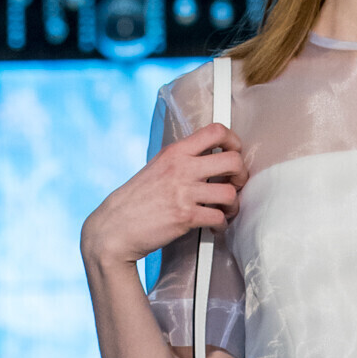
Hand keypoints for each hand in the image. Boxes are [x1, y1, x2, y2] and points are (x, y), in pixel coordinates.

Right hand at [80, 123, 246, 274]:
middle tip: (234, 185)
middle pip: (233, 161)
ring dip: (233, 205)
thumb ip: (180, 161)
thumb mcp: (156, 167)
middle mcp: (181, 168)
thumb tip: (206, 159)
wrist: (115, 227)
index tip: (234, 154)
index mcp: (175, 152)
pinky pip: (218, 218)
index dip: (234, 141)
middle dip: (241, 175)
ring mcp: (184, 192)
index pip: (216, 131)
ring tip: (225, 211)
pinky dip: (221, 225)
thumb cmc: (136, 200)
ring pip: (230, 193)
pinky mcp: (185, 216)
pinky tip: (214, 226)